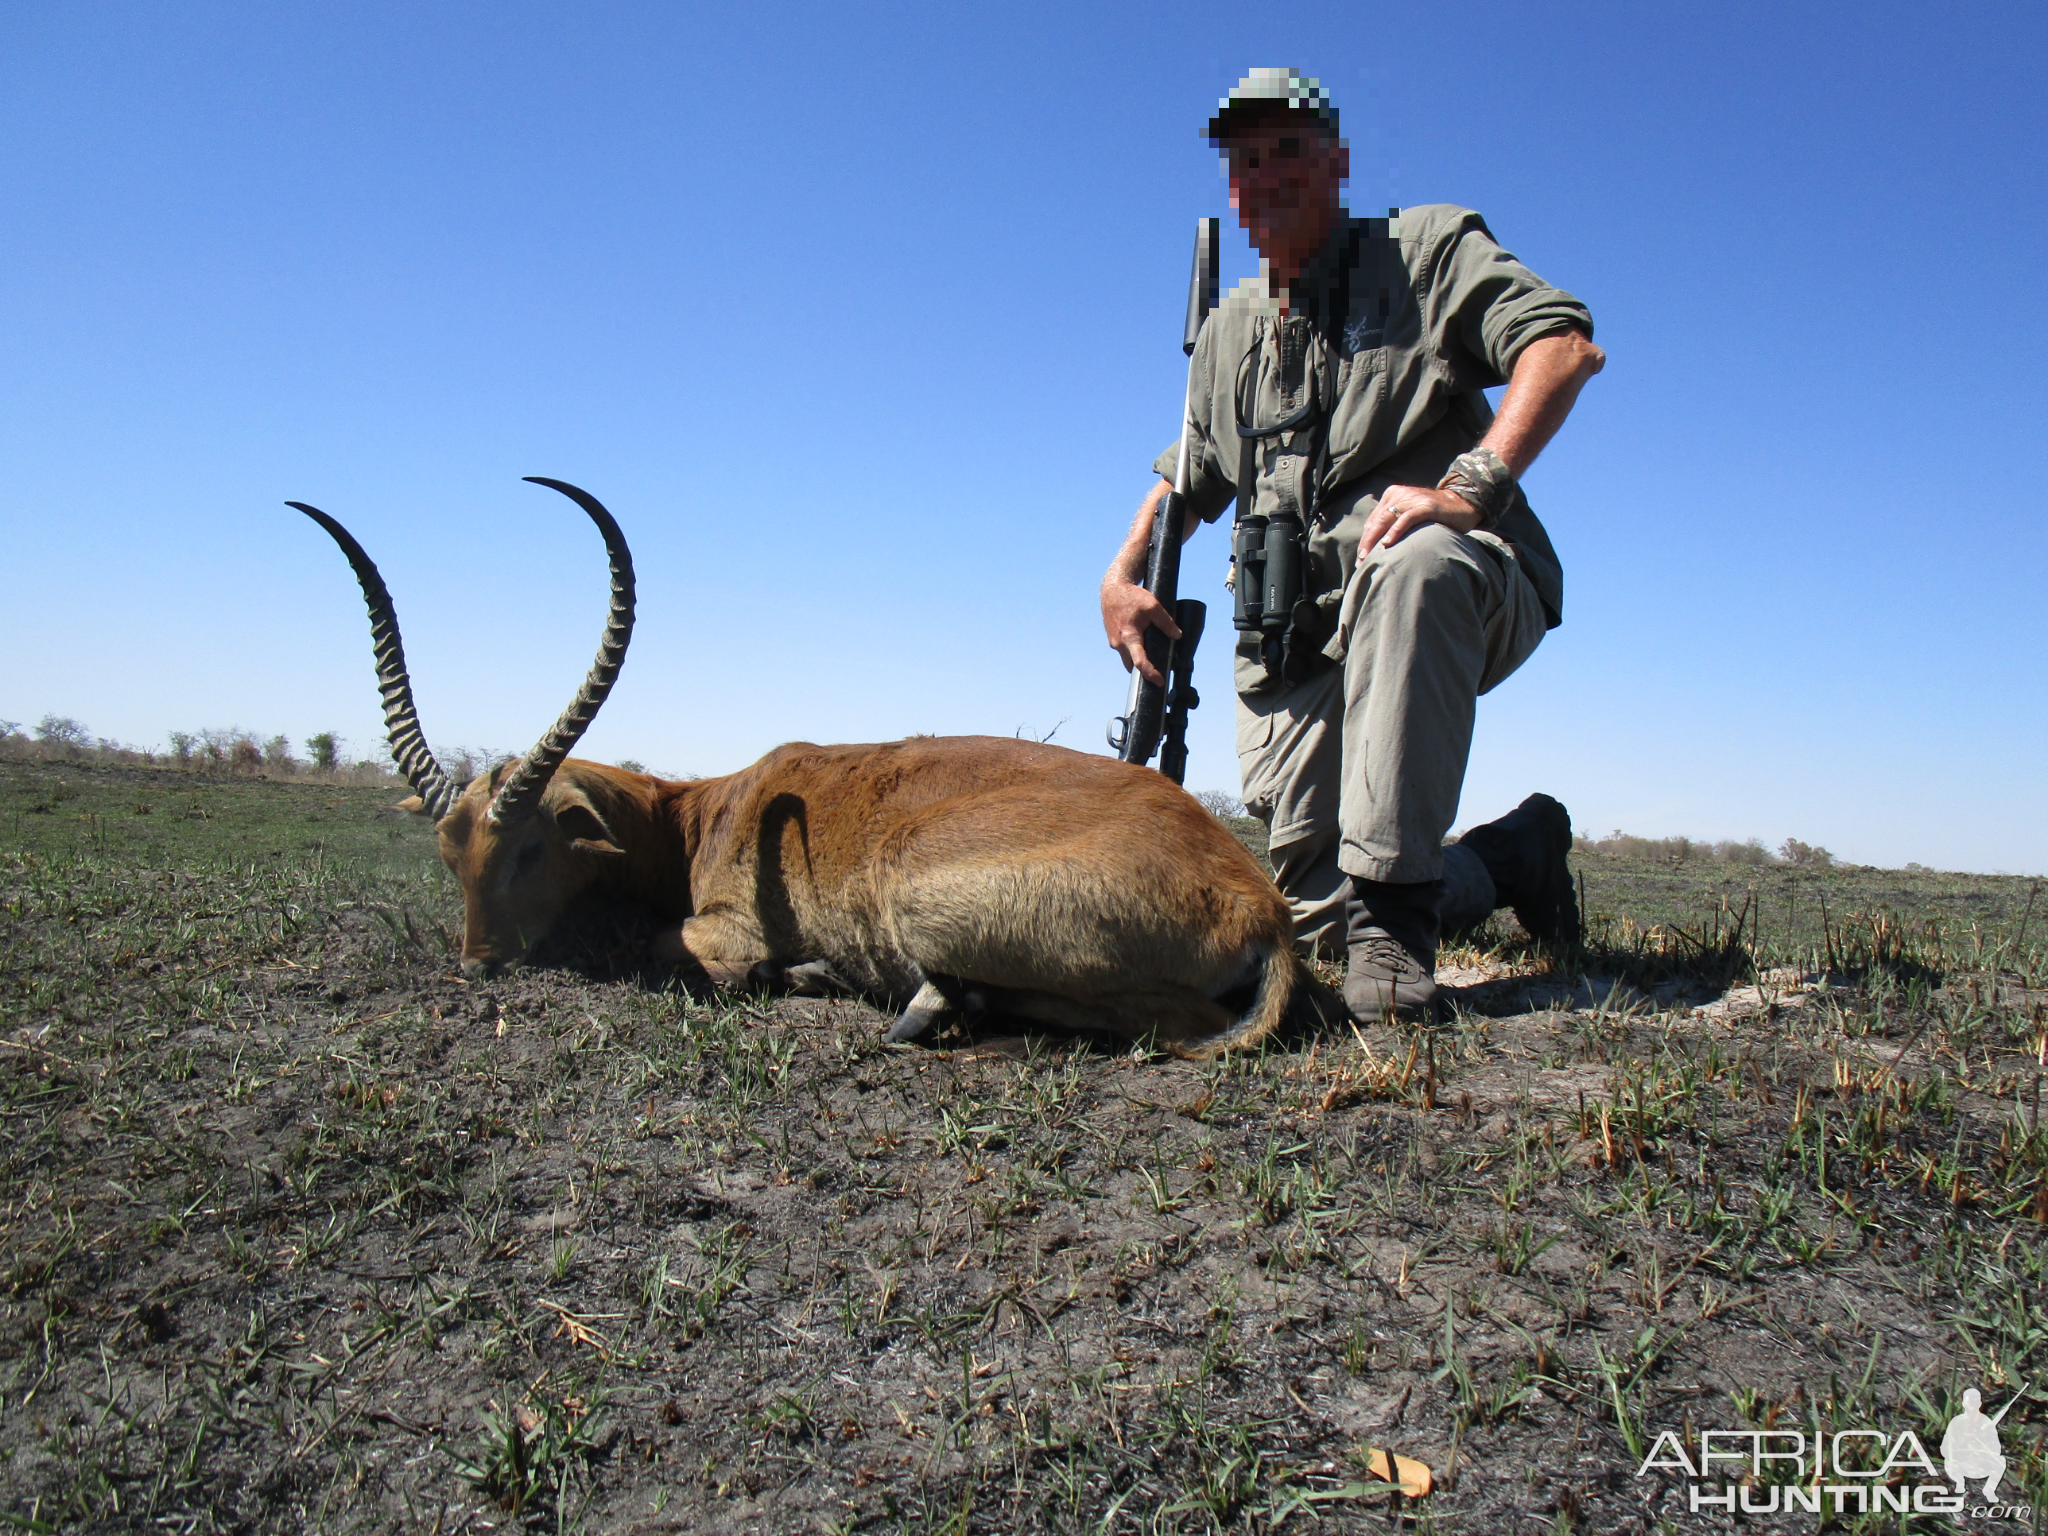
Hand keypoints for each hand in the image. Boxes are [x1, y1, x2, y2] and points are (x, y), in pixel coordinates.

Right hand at [1101, 576, 1182, 684]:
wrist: (1112, 589)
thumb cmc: (1131, 596)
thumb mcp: (1153, 606)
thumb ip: (1166, 622)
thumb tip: (1177, 635)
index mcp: (1129, 637)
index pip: (1140, 662)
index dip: (1151, 674)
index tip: (1159, 681)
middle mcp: (1118, 643)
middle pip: (1132, 665)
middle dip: (1143, 669)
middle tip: (1157, 670)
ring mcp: (1113, 642)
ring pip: (1127, 658)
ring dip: (1136, 658)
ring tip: (1149, 653)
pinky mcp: (1111, 638)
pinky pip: (1123, 650)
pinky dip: (1131, 650)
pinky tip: (1140, 641)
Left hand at [1359, 484, 1480, 554]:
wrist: (1461, 505)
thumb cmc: (1433, 516)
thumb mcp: (1409, 515)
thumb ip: (1394, 524)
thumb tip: (1377, 547)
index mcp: (1392, 495)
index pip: (1373, 519)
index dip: (1365, 539)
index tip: (1360, 558)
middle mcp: (1399, 494)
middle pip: (1377, 520)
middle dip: (1367, 542)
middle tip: (1361, 560)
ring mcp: (1412, 499)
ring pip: (1387, 519)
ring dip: (1376, 539)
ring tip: (1369, 556)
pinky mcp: (1426, 506)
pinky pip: (1407, 518)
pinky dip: (1396, 531)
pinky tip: (1388, 543)